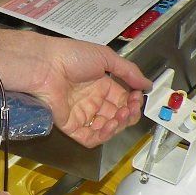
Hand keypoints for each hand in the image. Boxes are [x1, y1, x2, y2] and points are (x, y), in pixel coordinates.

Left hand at [27, 39, 148, 147]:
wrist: (47, 65)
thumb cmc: (73, 56)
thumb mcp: (106, 57)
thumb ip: (129, 72)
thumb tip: (148, 84)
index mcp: (101, 85)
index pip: (123, 100)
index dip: (133, 101)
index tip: (138, 97)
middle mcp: (92, 101)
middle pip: (117, 116)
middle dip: (128, 114)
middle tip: (130, 108)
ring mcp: (82, 114)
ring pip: (106, 129)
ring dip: (118, 125)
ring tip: (121, 116)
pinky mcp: (71, 126)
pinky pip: (90, 138)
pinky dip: (103, 136)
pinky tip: (110, 126)